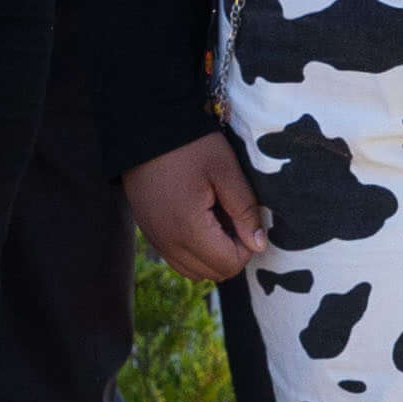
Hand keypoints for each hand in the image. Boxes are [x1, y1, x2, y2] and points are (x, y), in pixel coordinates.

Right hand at [124, 132, 268, 282]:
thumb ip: (244, 210)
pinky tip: (198, 221)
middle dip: (230, 253)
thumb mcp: (226, 171)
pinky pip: (176, 258)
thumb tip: (259, 245)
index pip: (228, 264)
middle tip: (233, 219)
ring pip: (193, 271)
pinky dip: (192, 251)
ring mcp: (155, 238)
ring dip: (211, 255)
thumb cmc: (189, 145)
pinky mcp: (148, 232)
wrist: (144, 129)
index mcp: (189, 227)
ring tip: (216, 221)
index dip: (247, 247)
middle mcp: (168, 241)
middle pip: (212, 273)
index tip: (245, 219)